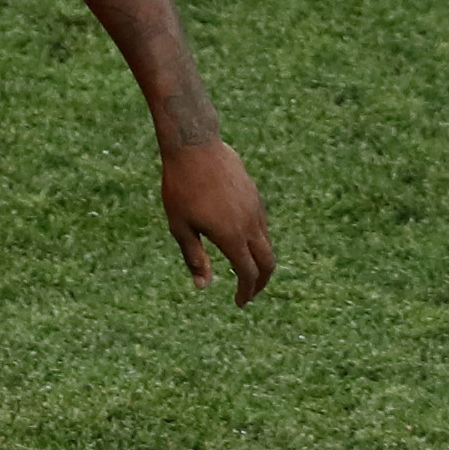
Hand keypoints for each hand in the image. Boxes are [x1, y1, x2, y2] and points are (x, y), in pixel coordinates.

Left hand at [160, 139, 272, 303]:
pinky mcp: (255, 196)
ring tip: (245, 271)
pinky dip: (257, 242)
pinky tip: (242, 243)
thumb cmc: (180, 187)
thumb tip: (203, 286)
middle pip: (268, 262)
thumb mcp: (180, 226)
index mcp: (232, 236)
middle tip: (248, 293)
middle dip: (261, 282)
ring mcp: (256, 208)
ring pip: (267, 244)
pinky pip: (263, 226)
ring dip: (260, 261)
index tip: (239, 302)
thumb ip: (194, 257)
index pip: (248, 274)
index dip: (246, 292)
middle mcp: (250, 224)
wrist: (195, 147)